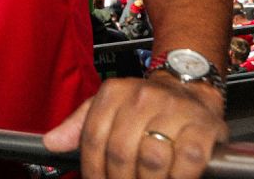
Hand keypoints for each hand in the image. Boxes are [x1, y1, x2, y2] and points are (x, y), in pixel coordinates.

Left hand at [42, 75, 227, 178]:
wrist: (188, 85)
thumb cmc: (145, 103)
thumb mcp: (107, 106)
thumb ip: (79, 126)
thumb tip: (52, 143)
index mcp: (113, 93)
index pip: (93, 138)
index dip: (92, 169)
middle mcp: (142, 98)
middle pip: (120, 152)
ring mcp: (173, 111)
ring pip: (151, 159)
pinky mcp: (201, 126)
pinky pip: (186, 160)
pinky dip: (177, 178)